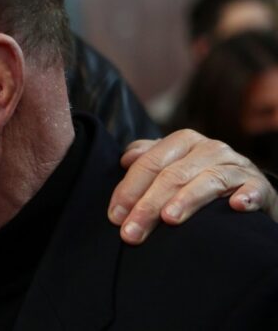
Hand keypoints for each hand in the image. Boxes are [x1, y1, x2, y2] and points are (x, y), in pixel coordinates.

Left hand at [108, 129, 277, 244]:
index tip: (114, 216)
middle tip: (131, 232)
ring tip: (170, 219)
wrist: (245, 186)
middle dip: (148, 205)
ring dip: (188, 200)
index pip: (150, 162)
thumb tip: (126, 159)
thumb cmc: (198, 177)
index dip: (129, 189)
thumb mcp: (172, 163)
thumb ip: (148, 158)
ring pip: (208, 180)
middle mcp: (209, 149)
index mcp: (183, 141)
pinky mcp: (259, 185)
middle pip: (173, 175)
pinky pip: (253, 188)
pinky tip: (234, 206)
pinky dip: (245, 196)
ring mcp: (236, 165)